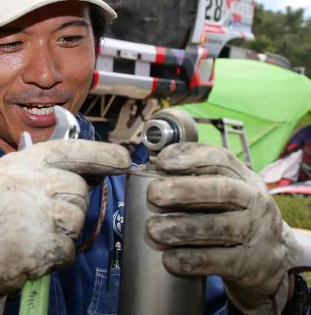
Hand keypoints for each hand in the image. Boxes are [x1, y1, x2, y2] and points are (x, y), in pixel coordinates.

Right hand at [0, 139, 130, 312]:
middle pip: (78, 188)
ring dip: (65, 229)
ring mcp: (35, 213)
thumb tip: (94, 168)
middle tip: (44, 214)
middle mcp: (27, 183)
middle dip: (71, 203)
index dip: (100, 154)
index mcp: (20, 163)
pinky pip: (70, 245)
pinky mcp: (42, 243)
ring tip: (37, 231)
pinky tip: (37, 248)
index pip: (69, 150)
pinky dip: (59, 252)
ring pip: (78, 216)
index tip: (122, 158)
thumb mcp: (14, 180)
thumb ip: (47, 170)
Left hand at [146, 143, 302, 313]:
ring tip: (153, 229)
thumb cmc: (234, 219)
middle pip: (222, 191)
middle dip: (184, 190)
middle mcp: (255, 203)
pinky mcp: (249, 265)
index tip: (161, 161)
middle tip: (153, 194)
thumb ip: (198, 180)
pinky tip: (169, 258)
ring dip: (181, 228)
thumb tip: (149, 170)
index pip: (221, 159)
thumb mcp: (228, 193)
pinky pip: (217, 261)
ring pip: (218, 227)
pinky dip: (190, 260)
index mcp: (245, 179)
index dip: (190, 156)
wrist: (271, 263)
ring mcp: (255, 234)